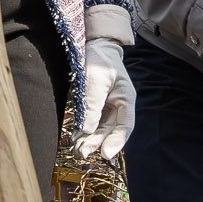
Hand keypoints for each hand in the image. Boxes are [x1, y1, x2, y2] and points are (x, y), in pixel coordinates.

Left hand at [73, 39, 134, 160]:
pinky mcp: (96, 108)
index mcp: (126, 99)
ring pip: (100, 130)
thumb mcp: (96, 79)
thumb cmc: (99, 59)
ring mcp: (107, 108)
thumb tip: (86, 129)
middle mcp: (119, 107)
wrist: (95, 47)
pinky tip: (75, 139)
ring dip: (89, 140)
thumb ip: (92, 103)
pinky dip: (84, 132)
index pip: (125, 125)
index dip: (117, 141)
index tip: (106, 154)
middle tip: (83, 153)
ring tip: (78, 150)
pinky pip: (91, 123)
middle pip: (110, 130)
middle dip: (97, 143)